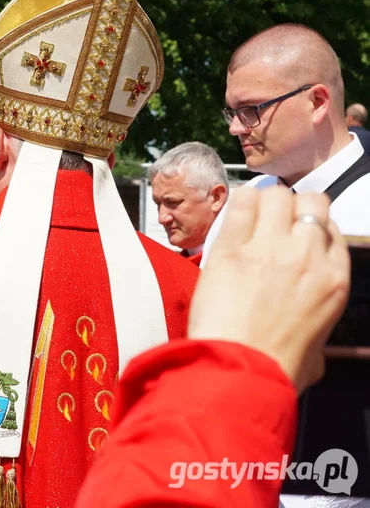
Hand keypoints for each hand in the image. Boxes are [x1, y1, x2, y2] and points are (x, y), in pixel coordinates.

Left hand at [189, 186, 348, 393]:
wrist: (242, 369)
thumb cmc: (275, 367)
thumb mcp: (315, 353)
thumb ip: (314, 334)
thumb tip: (308, 345)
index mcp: (334, 280)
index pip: (331, 228)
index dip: (312, 225)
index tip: (296, 232)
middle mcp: (307, 256)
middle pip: (309, 203)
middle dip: (292, 207)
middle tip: (273, 221)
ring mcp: (269, 248)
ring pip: (276, 196)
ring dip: (264, 201)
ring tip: (251, 216)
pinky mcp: (232, 247)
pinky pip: (241, 204)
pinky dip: (238, 202)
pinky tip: (233, 214)